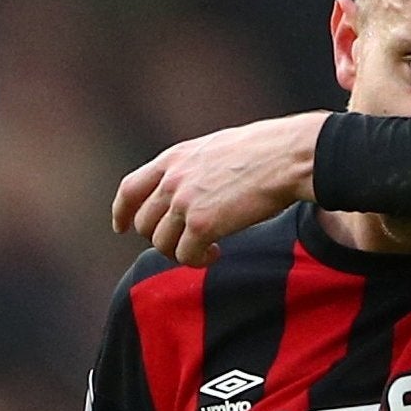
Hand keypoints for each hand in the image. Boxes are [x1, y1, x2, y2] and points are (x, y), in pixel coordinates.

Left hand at [112, 112, 329, 265]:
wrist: (290, 156)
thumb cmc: (267, 151)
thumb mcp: (216, 149)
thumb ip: (194, 169)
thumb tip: (191, 193)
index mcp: (174, 158)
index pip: (130, 188)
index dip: (122, 211)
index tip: (121, 227)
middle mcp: (172, 179)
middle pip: (145, 223)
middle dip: (162, 238)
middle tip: (187, 245)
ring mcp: (184, 202)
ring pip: (162, 243)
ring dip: (182, 253)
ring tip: (207, 251)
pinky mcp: (202, 225)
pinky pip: (186, 256)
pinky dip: (198, 261)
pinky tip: (216, 255)